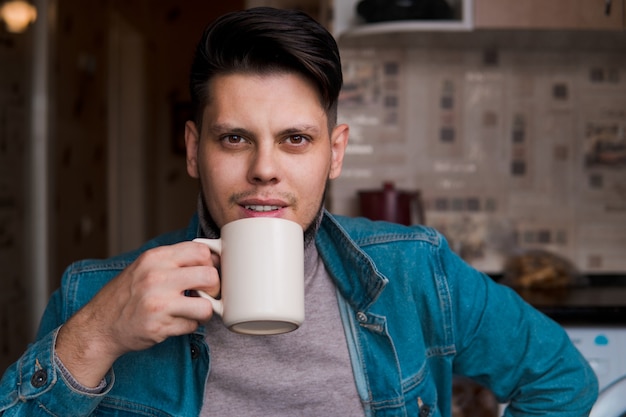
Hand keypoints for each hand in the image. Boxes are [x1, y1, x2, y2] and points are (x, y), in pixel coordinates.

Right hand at [55, 241, 219, 386]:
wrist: (99, 325)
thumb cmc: (127, 295)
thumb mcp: (146, 267)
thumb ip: (174, 260)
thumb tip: (213, 258)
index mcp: (155, 258)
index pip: (201, 251)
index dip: (211, 263)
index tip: (208, 272)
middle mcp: (156, 277)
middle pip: (209, 276)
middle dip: (214, 288)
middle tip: (207, 294)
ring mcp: (158, 303)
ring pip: (206, 306)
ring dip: (205, 312)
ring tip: (194, 311)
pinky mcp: (159, 326)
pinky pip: (192, 326)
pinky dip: (189, 326)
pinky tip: (177, 322)